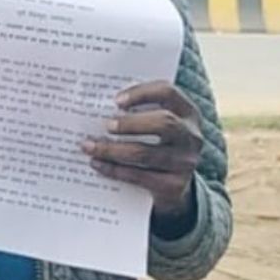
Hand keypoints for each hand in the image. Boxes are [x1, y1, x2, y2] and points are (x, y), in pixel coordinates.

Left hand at [80, 81, 203, 219]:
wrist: (172, 186)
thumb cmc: (154, 143)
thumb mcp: (153, 124)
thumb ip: (135, 111)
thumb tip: (97, 106)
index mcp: (186, 112)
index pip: (168, 93)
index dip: (142, 93)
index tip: (116, 100)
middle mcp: (191, 136)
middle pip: (164, 123)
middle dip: (130, 123)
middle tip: (106, 125)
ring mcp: (185, 163)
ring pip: (145, 154)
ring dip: (112, 150)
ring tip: (88, 146)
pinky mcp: (174, 186)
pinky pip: (139, 176)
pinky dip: (114, 170)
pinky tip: (96, 164)